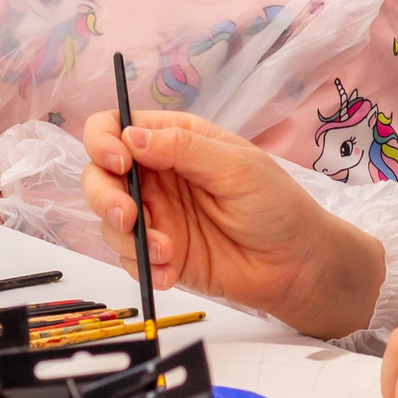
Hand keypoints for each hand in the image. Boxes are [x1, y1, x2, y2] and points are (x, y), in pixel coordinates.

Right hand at [81, 111, 384, 338]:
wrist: (298, 266)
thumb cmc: (277, 206)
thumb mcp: (237, 167)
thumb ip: (184, 149)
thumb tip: (132, 136)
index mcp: (176, 141)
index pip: (118, 126)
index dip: (104, 140)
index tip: (118, 162)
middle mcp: (158, 176)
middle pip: (100, 174)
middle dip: (104, 195)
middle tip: (129, 216)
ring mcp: (157, 216)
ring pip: (108, 219)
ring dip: (126, 237)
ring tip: (165, 251)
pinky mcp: (159, 254)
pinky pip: (129, 258)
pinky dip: (142, 266)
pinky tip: (170, 271)